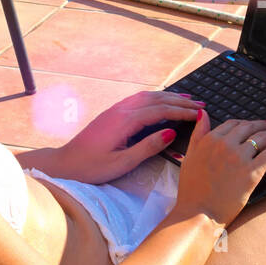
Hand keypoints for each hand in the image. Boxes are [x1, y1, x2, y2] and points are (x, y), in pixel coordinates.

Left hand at [55, 91, 204, 183]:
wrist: (64, 164)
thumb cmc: (91, 167)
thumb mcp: (121, 163)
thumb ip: (147, 148)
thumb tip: (169, 133)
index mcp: (124, 122)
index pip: (160, 111)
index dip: (181, 112)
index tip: (199, 114)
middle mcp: (120, 110)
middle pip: (155, 100)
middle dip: (179, 101)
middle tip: (200, 105)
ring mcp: (115, 110)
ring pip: (147, 96)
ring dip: (168, 96)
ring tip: (187, 100)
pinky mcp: (111, 113)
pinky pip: (138, 99)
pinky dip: (155, 98)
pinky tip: (162, 101)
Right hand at [174, 111, 265, 226]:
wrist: (199, 213)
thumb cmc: (192, 190)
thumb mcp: (189, 156)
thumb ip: (198, 133)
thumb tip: (204, 113)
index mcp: (210, 140)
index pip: (233, 124)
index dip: (246, 123)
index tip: (254, 125)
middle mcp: (225, 144)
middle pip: (250, 128)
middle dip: (264, 125)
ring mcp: (240, 157)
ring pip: (263, 138)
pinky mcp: (252, 172)